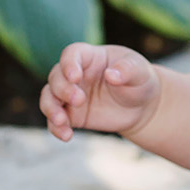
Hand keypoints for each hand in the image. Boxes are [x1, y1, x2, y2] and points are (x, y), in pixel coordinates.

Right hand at [40, 43, 160, 140]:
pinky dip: (56, 128)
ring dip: (50, 108)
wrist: (141, 107)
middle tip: (79, 100)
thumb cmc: (139, 80)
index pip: (71, 54)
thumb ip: (127, 70)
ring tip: (62, 121)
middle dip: (62, 89)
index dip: (69, 64)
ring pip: (48, 98)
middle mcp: (75, 75)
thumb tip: (111, 75)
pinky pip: (55, 121)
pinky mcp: (72, 116)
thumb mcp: (140, 71)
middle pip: (56, 76)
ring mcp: (70, 95)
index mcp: (89, 57)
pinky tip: (66, 136)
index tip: (75, 76)